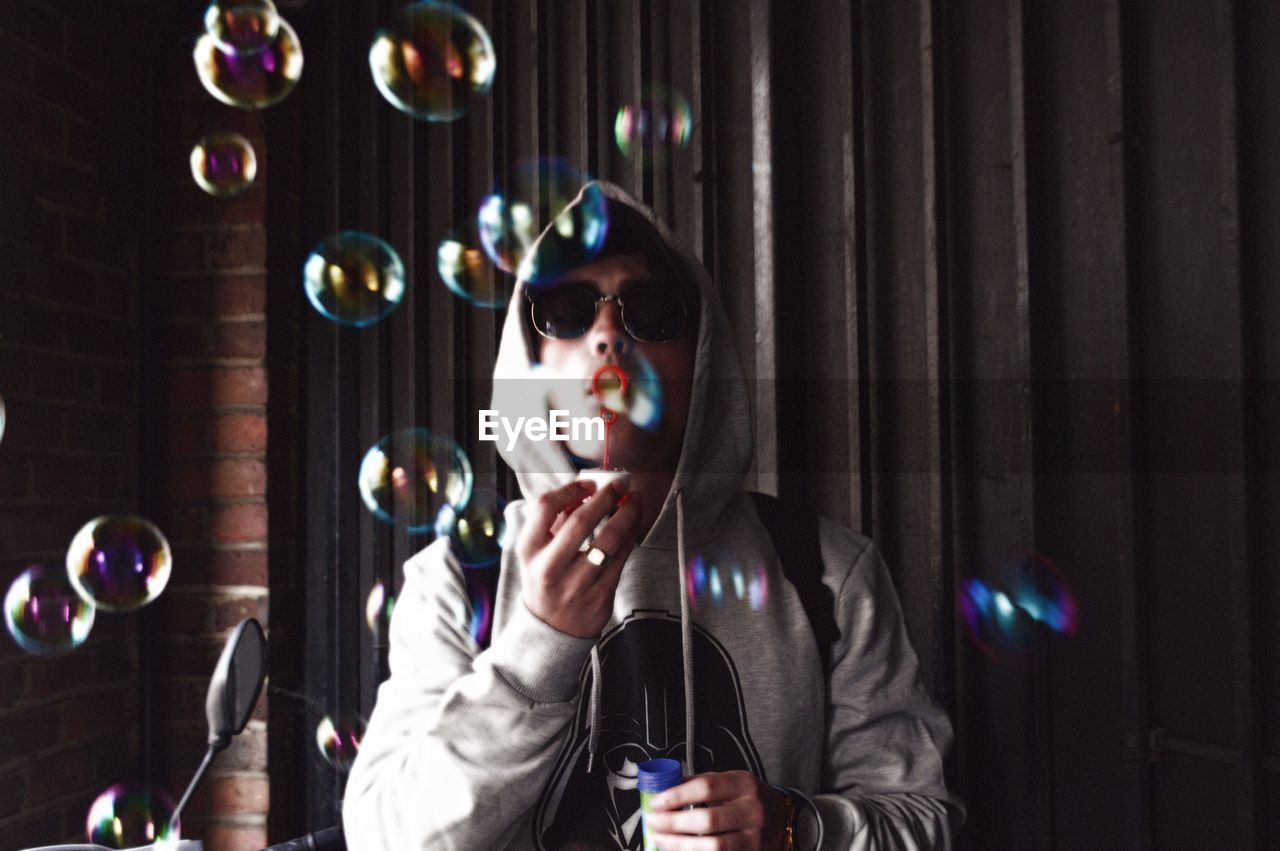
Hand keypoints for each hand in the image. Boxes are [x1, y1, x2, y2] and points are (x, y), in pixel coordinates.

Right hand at [515, 477, 641, 637]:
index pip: (545, 507)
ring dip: (627, 514)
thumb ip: (555, 523)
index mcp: (529, 551)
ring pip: (609, 539)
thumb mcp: (537, 553)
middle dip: (605, 497)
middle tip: (618, 486)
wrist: (551, 629)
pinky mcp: (600, 595)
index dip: (570, 490)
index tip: (588, 483)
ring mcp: (575, 584)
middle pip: (581, 521)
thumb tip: (584, 493)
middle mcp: (549, 567)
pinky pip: (622, 558)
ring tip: (634, 501)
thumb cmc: (546, 581)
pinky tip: (634, 525)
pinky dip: (631, 536)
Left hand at [644, 771, 787, 849]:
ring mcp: (754, 837)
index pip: (706, 787)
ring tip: (660, 839)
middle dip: (674, 823)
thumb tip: (666, 789)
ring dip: (680, 845)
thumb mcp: (732, 782)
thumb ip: (702, 783)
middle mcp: (752, 810)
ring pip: (713, 846)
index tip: (657, 802)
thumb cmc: (748, 798)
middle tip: (652, 823)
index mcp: (744, 784)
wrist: (783, 818)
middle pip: (707, 820)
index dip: (677, 795)